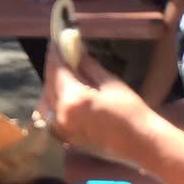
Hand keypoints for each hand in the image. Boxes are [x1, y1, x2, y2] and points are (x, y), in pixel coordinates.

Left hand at [41, 47, 151, 166]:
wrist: (140, 143)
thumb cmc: (130, 110)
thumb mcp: (109, 82)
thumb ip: (86, 65)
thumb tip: (74, 46)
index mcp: (73, 99)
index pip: (57, 69)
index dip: (55, 53)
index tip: (55, 40)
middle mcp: (61, 115)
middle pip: (47, 85)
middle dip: (53, 68)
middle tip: (61, 55)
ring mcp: (60, 130)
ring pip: (43, 103)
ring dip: (49, 87)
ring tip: (63, 77)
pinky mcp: (64, 139)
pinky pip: (48, 118)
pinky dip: (50, 105)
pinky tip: (63, 97)